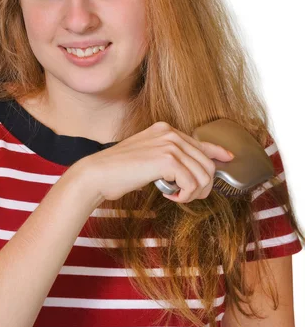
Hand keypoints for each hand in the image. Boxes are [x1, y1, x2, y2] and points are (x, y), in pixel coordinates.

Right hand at [81, 121, 234, 203]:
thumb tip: (191, 171)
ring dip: (194, 192)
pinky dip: (185, 195)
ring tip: (177, 196)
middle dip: (203, 185)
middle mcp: (169, 133)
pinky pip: (192, 183)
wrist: (98, 173)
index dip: (217, 151)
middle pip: (206, 162)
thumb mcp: (148, 159)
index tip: (228, 158)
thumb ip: (169, 159)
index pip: (200, 141)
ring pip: (203, 174)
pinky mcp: (167, 159)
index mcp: (164, 130)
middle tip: (186, 196)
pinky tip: (170, 195)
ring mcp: (169, 144)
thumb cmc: (119, 171)